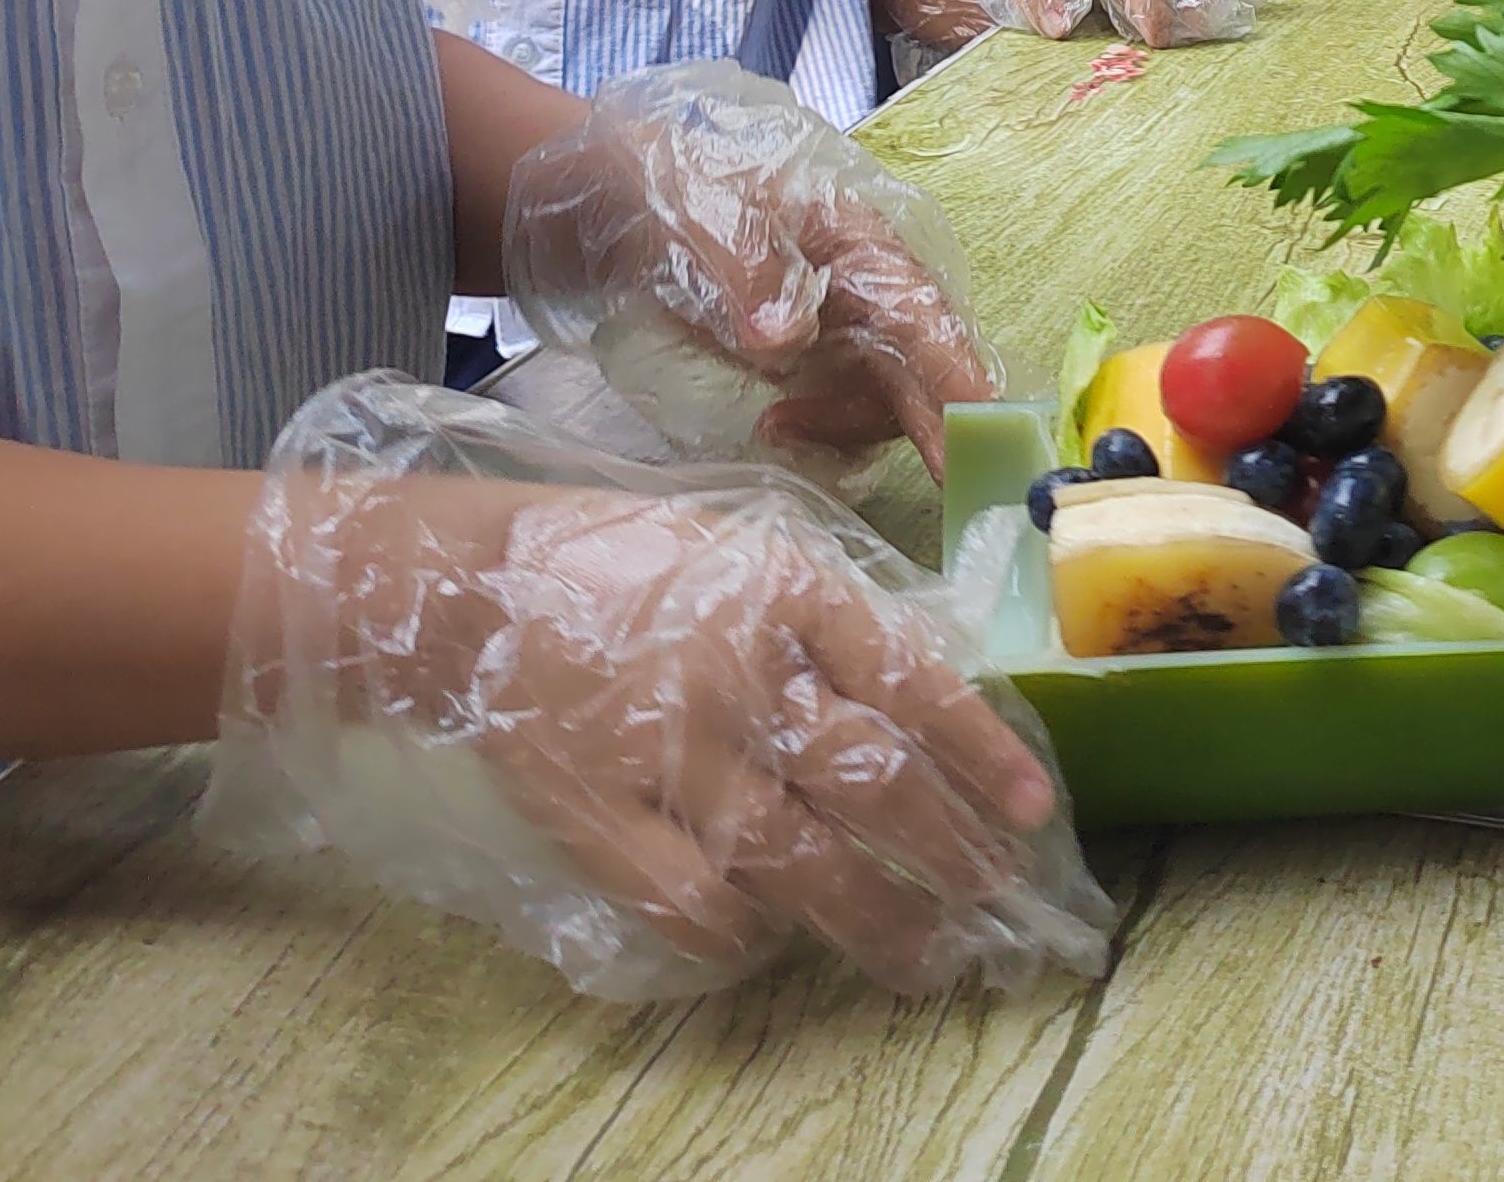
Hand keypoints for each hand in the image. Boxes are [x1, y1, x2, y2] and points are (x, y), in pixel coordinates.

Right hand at [218, 373, 1108, 999]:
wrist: (471, 589)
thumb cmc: (628, 566)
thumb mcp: (746, 551)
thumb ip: (828, 623)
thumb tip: (928, 703)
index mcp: (783, 588)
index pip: (906, 674)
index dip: (977, 747)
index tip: (1032, 809)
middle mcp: (735, 669)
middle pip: (867, 779)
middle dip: (947, 849)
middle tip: (997, 898)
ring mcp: (664, 748)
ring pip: (796, 856)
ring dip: (873, 915)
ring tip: (925, 952)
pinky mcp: (595, 814)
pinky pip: (691, 899)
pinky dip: (744, 933)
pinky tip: (775, 940)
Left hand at [502, 66, 997, 477]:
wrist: (595, 200)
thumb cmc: (659, 185)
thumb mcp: (693, 211)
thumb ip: (742, 269)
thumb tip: (787, 340)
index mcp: (852, 235)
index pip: (918, 308)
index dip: (955, 368)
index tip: (985, 422)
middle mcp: (861, 283)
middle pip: (918, 360)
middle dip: (936, 420)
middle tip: (951, 484)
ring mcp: (834, 325)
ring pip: (883, 393)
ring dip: (849, 425)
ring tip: (777, 428)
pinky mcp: (802, 359)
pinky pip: (840, 408)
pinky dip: (819, 429)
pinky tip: (771, 427)